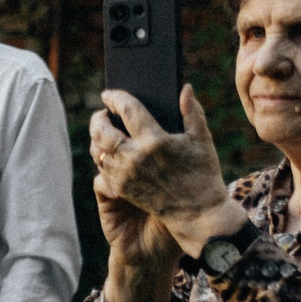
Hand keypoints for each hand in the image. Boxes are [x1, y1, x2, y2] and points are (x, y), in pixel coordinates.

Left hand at [93, 87, 241, 253]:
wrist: (198, 213)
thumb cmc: (203, 174)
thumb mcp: (202, 139)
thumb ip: (192, 111)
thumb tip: (184, 88)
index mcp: (155, 141)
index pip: (128, 110)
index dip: (116, 99)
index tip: (109, 94)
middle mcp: (135, 158)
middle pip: (102, 131)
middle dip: (98, 119)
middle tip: (102, 113)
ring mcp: (125, 175)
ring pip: (98, 151)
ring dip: (97, 138)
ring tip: (102, 130)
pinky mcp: (121, 189)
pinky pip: (102, 169)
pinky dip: (102, 157)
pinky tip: (109, 151)